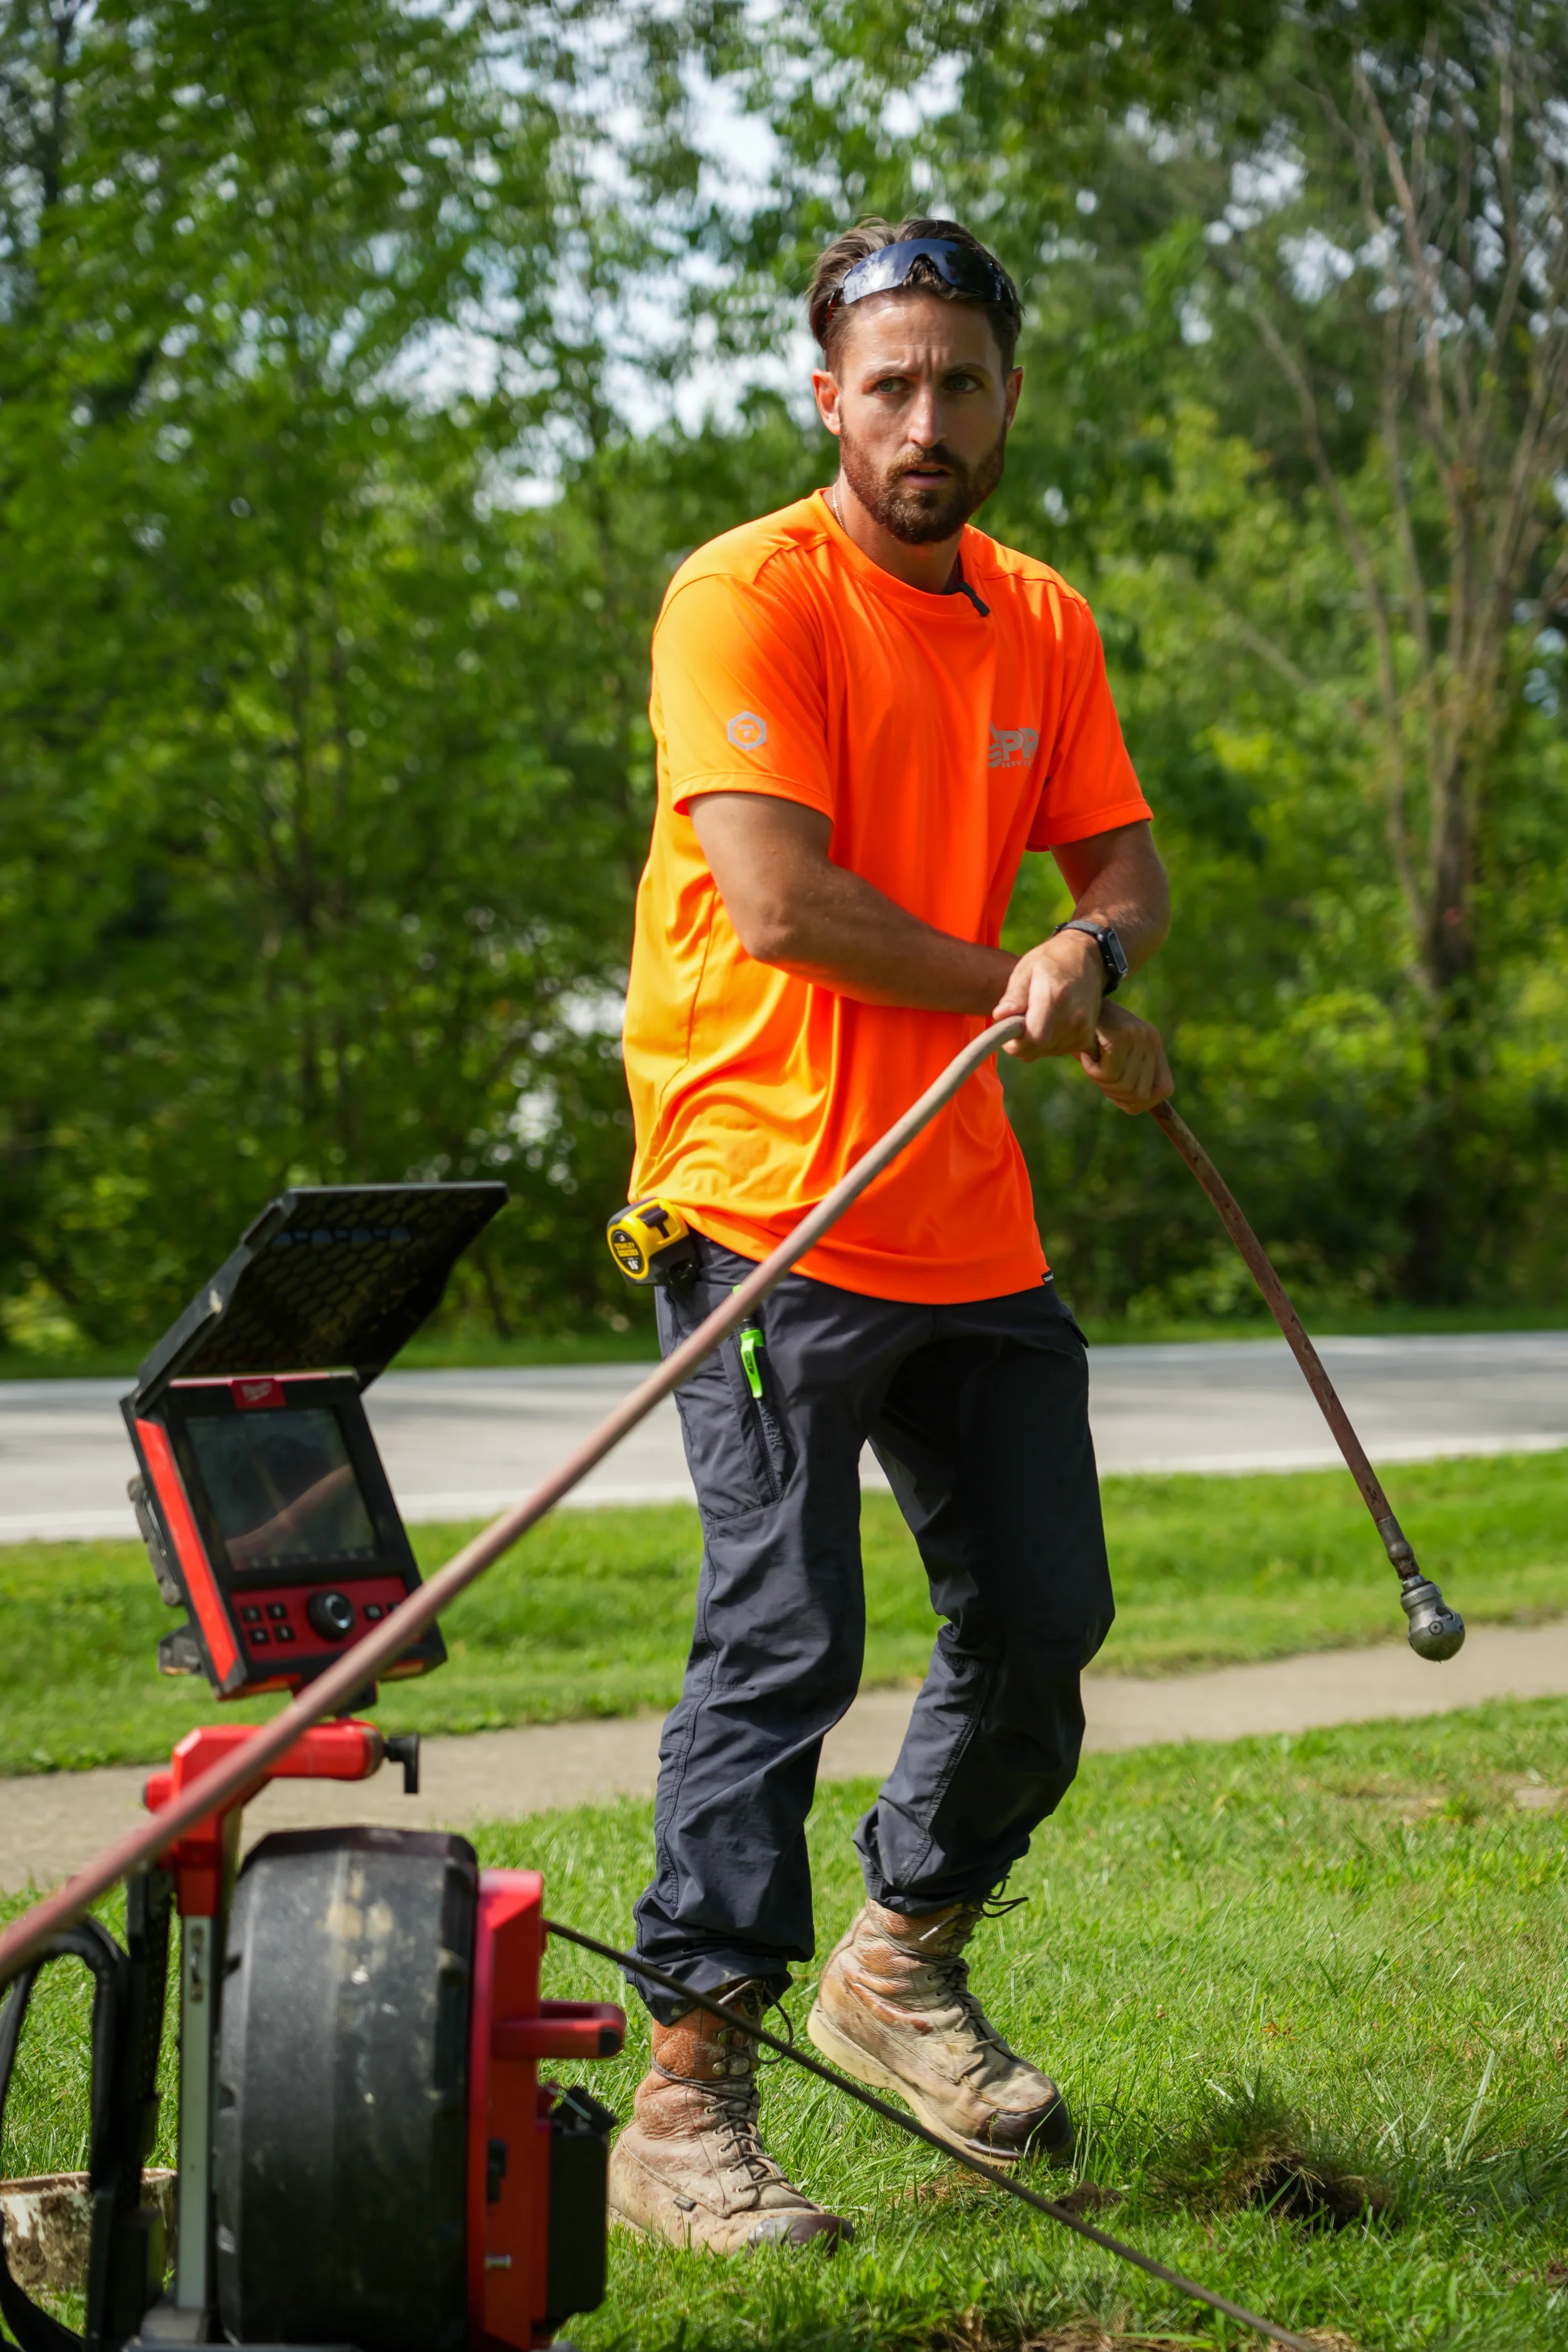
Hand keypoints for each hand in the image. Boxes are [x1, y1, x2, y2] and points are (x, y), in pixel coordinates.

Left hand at [991, 931, 1104, 1061]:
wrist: (1088, 959)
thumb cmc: (1051, 961)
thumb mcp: (1026, 969)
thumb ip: (1014, 995)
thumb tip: (1001, 1016)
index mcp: (1054, 997)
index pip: (1033, 1039)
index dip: (1014, 1043)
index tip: (1007, 1030)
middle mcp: (1073, 1017)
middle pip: (1037, 1049)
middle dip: (1021, 1041)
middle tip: (1019, 1020)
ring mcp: (1083, 1029)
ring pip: (1045, 1052)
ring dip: (1035, 1041)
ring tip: (1038, 1015)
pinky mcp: (1086, 1037)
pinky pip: (1058, 1051)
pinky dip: (1049, 1042)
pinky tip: (1051, 1022)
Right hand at [1077, 1000, 1172, 1114]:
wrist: (1072, 1002)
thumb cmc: (1089, 1035)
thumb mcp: (1112, 1057)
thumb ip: (1126, 1078)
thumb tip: (1133, 1106)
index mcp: (1153, 1046)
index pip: (1164, 1089)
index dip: (1141, 1102)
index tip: (1120, 1098)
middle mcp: (1151, 1040)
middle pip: (1139, 1094)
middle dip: (1114, 1093)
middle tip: (1097, 1073)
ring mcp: (1138, 1037)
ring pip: (1121, 1085)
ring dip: (1099, 1079)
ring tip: (1090, 1059)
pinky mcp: (1121, 1035)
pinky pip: (1108, 1074)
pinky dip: (1091, 1070)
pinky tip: (1086, 1053)